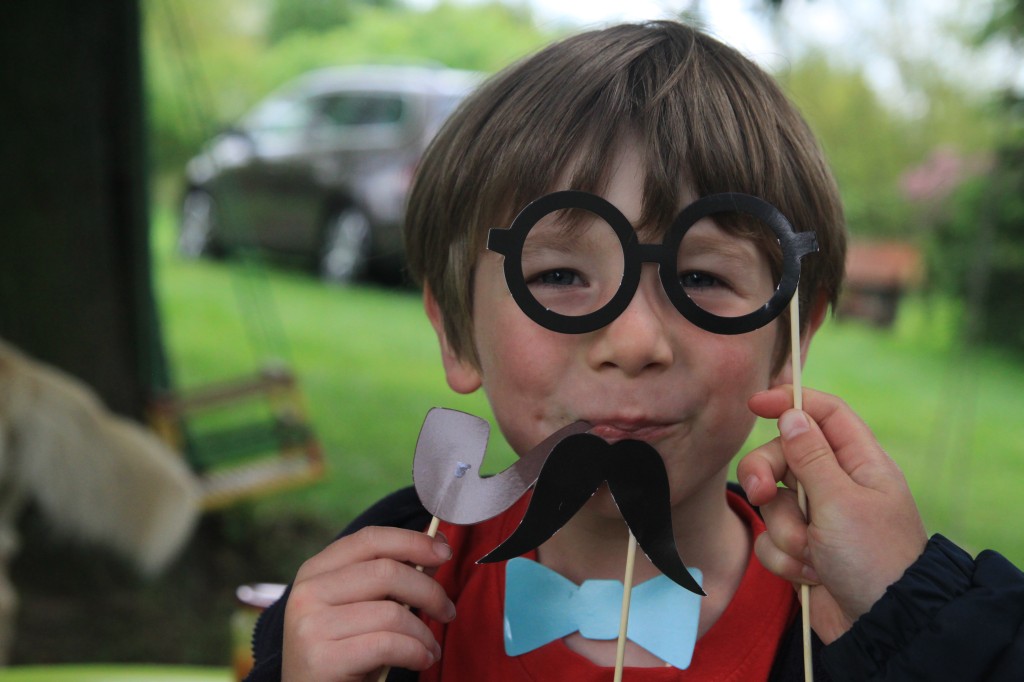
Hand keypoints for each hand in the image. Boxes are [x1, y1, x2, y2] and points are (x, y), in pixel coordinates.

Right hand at [282, 526, 454, 681]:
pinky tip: (421, 659)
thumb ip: (392, 578)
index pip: (370, 539)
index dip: (412, 541)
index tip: (444, 552)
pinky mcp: (322, 658)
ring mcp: (311, 624)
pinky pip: (387, 644)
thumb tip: (436, 546)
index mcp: (316, 570)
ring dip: (423, 632)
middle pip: (386, 571)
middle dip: (429, 591)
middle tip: (447, 611)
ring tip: (430, 647)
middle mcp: (308, 592)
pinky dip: (415, 652)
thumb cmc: (343, 651)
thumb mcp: (362, 608)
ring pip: (391, 612)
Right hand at [736, 386, 926, 643]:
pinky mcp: (801, 549)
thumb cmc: (874, 559)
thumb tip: (792, 413)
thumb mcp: (841, 501)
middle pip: (784, 455)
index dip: (791, 402)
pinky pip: (770, 539)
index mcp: (859, 463)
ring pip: (772, 502)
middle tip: (762, 495)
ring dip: (784, 530)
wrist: (883, 627)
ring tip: (811, 555)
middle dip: (766, 476)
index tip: (755, 404)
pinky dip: (784, 558)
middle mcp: (836, 485)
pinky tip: (811, 575)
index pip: (824, 413)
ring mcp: (817, 518)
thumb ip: (810, 457)